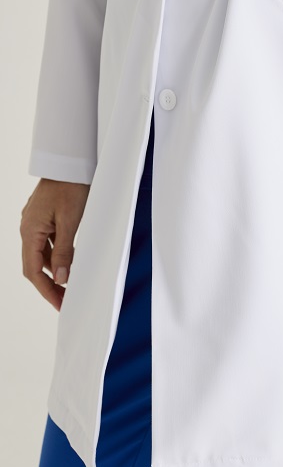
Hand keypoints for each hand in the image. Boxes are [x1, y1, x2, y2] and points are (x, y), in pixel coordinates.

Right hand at [20, 178, 90, 310]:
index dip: (46, 290)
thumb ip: (64, 251)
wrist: (70, 162)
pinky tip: (70, 261)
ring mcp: (35, 222)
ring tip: (70, 284)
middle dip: (50, 284)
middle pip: (35, 265)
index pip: (33, 271)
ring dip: (54, 270)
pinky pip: (48, 242)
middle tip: (66, 300)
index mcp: (29, 231)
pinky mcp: (44, 217)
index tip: (60, 304)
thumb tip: (60, 278)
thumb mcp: (71, 221)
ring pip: (41, 254)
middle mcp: (28, 228)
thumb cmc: (71, 187)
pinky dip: (57, 255)